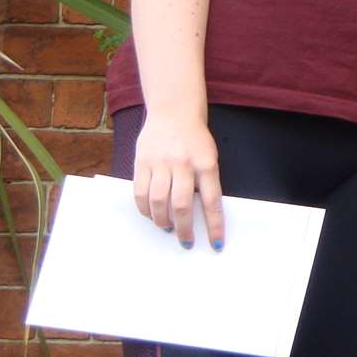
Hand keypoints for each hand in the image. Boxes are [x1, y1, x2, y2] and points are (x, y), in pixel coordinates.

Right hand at [131, 112, 224, 250]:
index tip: (216, 244)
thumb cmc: (195, 140)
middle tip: (185, 240)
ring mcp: (160, 162)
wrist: (174, 112)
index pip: (212, 201)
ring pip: (158, 201)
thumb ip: (204, 182)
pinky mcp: (142, 162)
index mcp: (206, 163)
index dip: (214, 225)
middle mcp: (183, 163)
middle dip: (184, 229)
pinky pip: (140, 193)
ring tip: (168, 227)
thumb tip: (199, 216)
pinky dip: (145, 209)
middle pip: (182, 205)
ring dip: (162, 221)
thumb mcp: (209, 157)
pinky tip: (151, 214)